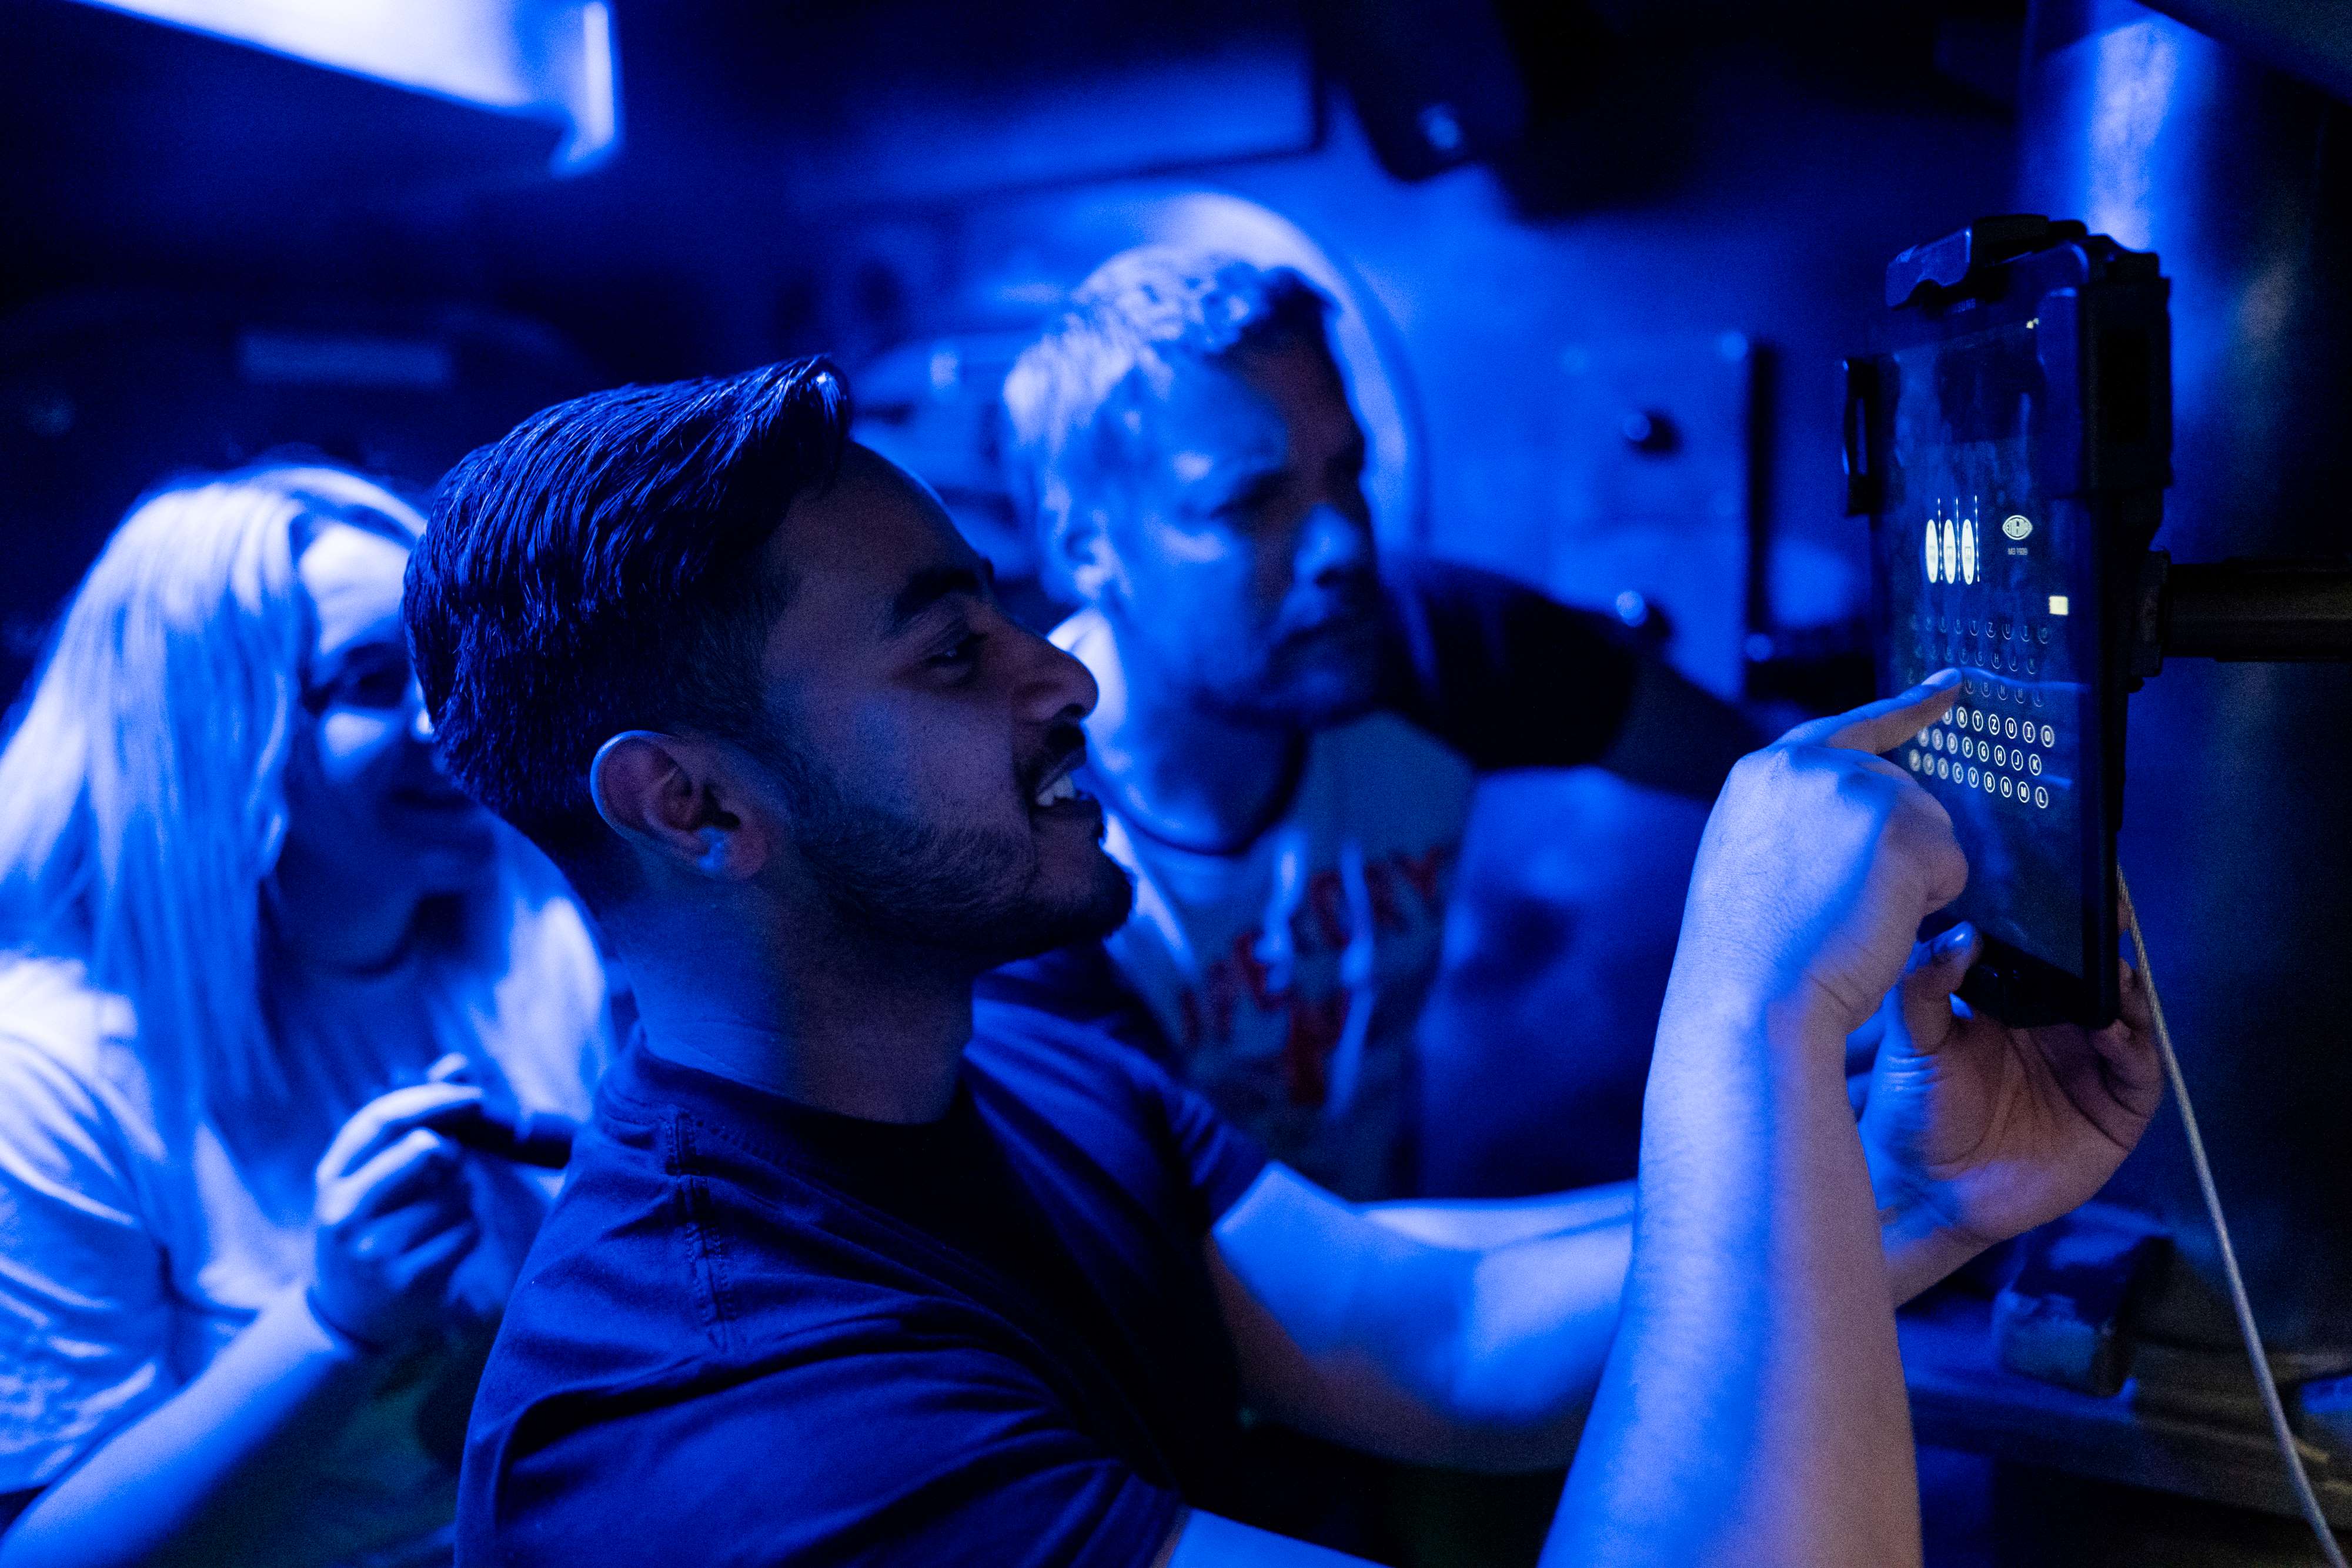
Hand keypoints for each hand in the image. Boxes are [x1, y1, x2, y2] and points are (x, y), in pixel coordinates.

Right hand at [309, 1073, 485, 1352]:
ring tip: (436, 1217)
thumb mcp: (370, 1175)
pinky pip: (468, 1231)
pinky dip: (469, 1230)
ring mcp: (375, 1250)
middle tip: (449, 1168)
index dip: (433, 1099)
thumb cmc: (370, 1226)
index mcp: (331, 1177)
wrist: (350, 1314)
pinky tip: (444, 1244)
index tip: (474, 1096)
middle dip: (453, 1151)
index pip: (382, 1119)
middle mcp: (344, 1211)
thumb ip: (411, 1119)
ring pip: (456, 1193)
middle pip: (423, 1149)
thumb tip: (457, 1062)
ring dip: (464, 1198)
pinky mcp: (410, 1281)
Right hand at [1668, 673, 1968, 1044]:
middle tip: (1847, 908)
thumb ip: (1798, 824)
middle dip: (1900, 849)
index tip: (1951, 685)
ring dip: (1911, 881)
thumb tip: (1866, 830)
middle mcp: (1805, 765)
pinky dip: (1931, 904)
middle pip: (1901, 790)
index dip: (1908, 708)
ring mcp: (1853, 789)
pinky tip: (1876, 924)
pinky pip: (1952, 866)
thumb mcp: (1754, 865)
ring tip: (1847, 919)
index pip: (1849, 728)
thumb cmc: (1750, 957)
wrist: (1750, 998)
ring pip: (1930, 828)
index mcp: (1761, 775)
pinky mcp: (1898, 823)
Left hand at [1859, 920, 2162, 1274]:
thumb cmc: (1913, 1109)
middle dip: (2107, 944)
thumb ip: (1926, 984)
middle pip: (2097, 975)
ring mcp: (2090, 1067)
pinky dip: (2130, 1047)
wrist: (1926, 1190)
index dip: (2062, 919)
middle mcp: (2058, 1027)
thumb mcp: (1911, 1039)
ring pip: (2127, 1016)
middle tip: (2109, 912)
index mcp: (2013, 1000)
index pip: (2049, 950)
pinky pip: (2137, 1072)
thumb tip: (1959, 932)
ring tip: (2111, 971)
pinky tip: (2107, 1031)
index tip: (2071, 881)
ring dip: (2125, 991)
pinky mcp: (2114, 1112)